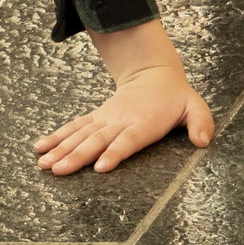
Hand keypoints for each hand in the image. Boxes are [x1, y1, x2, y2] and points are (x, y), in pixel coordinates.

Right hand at [35, 65, 214, 174]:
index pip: (127, 140)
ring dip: (61, 150)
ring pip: (80, 135)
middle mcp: (119, 122)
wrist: (152, 74)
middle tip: (59, 170)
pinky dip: (56, 138)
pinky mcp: (96, 118)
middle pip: (96, 141)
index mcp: (143, 123)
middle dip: (77, 156)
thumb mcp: (195, 107)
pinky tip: (40, 149)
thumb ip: (200, 123)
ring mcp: (105, 119)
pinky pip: (74, 128)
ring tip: (44, 164)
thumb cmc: (175, 98)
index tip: (99, 167)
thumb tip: (203, 141)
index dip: (114, 153)